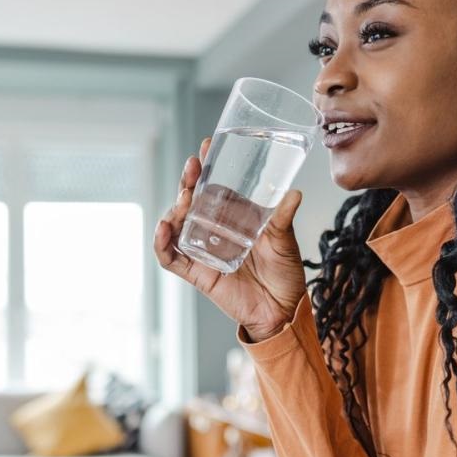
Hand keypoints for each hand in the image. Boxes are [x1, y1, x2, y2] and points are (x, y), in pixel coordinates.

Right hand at [153, 137, 307, 341]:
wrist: (283, 310)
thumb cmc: (285, 273)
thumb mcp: (285, 240)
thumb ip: (284, 218)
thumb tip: (294, 193)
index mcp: (233, 217)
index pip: (213, 186)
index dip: (207, 167)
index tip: (208, 145)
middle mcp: (213, 230)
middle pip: (190, 201)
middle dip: (187, 182)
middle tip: (193, 167)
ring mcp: (202, 250)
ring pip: (176, 225)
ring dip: (174, 208)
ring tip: (184, 198)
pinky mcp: (196, 273)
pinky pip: (171, 257)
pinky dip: (162, 243)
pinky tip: (164, 229)